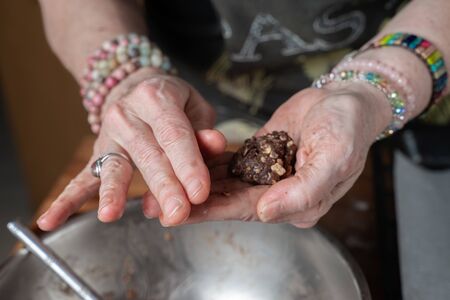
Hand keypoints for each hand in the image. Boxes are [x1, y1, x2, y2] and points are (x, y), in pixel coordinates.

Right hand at [37, 67, 225, 229]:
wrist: (136, 86)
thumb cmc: (173, 101)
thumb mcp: (195, 107)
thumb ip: (203, 130)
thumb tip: (214, 144)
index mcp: (157, 98)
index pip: (174, 135)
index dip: (188, 165)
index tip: (199, 193)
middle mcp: (127, 114)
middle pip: (148, 154)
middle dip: (163, 187)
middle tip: (176, 214)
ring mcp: (108, 135)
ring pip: (115, 167)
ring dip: (115, 193)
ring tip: (109, 214)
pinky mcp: (97, 154)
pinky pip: (82, 178)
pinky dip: (66, 200)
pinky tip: (50, 220)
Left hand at [145, 82, 391, 226]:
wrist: (345, 100)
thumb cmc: (347, 128)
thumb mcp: (333, 159)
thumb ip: (303, 191)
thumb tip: (266, 213)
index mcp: (297, 203)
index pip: (247, 210)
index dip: (213, 211)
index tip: (180, 214)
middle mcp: (278, 194)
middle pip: (229, 200)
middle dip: (193, 202)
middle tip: (157, 206)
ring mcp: (267, 175)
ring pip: (224, 183)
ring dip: (193, 184)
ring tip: (160, 187)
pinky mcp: (259, 154)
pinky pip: (229, 161)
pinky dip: (206, 162)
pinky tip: (181, 163)